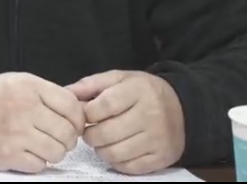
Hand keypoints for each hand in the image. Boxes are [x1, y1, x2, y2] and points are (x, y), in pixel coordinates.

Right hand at [0, 72, 86, 173]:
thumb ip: (48, 93)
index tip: (75, 125)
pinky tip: (28, 152)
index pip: (71, 107)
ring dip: (54, 152)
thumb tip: (78, 111)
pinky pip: (39, 165)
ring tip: (43, 146)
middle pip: (67, 133)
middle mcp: (25, 109)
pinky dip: (37, 162)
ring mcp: (16, 134)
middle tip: (59, 138)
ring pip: (57, 152)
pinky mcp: (7, 155)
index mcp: (30, 88)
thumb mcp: (20, 82)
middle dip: (68, 139)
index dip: (79, 119)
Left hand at [67, 70, 184, 174]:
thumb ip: (89, 85)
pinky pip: (129, 167)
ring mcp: (158, 139)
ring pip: (115, 153)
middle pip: (106, 133)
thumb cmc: (141, 91)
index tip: (85, 115)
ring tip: (103, 140)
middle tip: (90, 131)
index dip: (86, 114)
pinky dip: (117, 161)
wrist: (181, 108)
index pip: (102, 107)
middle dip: (90, 134)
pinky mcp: (162, 157)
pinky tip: (117, 150)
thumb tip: (64, 94)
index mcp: (137, 91)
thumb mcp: (118, 79)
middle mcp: (151, 115)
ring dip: (101, 149)